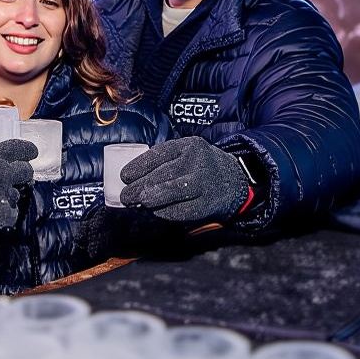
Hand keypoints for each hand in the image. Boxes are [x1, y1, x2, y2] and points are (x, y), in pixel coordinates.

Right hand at [0, 139, 35, 234]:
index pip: (19, 147)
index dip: (27, 150)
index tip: (30, 153)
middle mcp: (1, 172)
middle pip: (25, 171)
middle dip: (21, 174)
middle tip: (12, 178)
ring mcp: (3, 194)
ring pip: (17, 194)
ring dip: (8, 195)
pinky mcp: (2, 215)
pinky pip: (12, 213)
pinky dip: (4, 214)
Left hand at [119, 137, 249, 224]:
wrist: (235, 182)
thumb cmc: (200, 167)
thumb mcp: (186, 154)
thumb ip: (164, 163)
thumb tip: (132, 179)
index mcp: (189, 145)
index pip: (159, 154)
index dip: (138, 167)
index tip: (124, 177)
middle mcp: (197, 162)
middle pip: (162, 175)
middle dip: (139, 188)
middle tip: (126, 196)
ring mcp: (203, 183)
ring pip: (170, 193)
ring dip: (150, 201)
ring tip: (138, 203)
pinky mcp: (206, 204)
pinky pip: (180, 210)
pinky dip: (164, 212)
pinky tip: (156, 211)